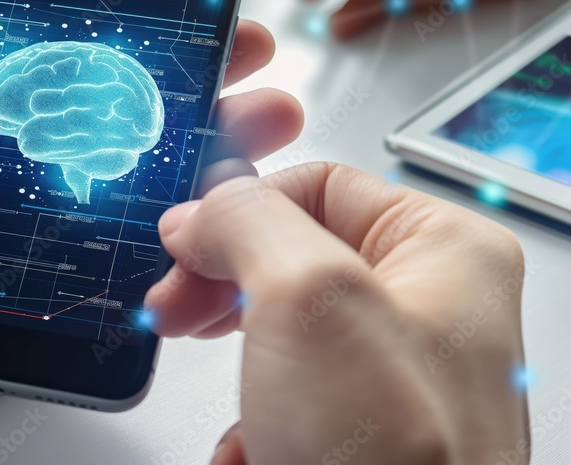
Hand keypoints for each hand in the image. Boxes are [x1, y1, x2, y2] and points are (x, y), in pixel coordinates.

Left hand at [0, 0, 302, 463]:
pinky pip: (92, 306)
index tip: (186, 35)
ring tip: (252, 163)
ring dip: (184, 195)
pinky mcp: (12, 334)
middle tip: (246, 95)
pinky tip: (207, 253)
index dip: (122, 62)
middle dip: (180, 118)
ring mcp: (0, 269)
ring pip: (110, 226)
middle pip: (100, 152)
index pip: (54, 90)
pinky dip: (150, 282)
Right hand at [145, 163, 528, 464]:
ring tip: (238, 403)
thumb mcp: (307, 298)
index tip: (186, 243)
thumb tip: (202, 205)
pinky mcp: (358, 431)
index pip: (316, 183)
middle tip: (178, 308)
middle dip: (222, 286)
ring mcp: (389, 374)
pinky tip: (261, 448)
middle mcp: (423, 308)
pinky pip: (280, 394)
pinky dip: (253, 423)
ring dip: (236, 367)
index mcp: (441, 252)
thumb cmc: (396, 464)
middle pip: (288, 252)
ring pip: (274, 328)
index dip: (239, 208)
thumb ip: (247, 219)